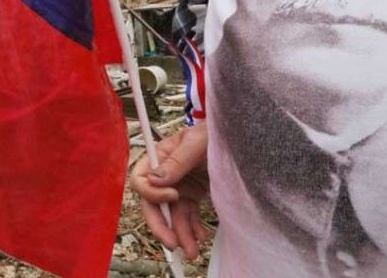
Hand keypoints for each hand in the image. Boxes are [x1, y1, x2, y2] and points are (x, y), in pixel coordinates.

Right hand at [130, 123, 210, 259]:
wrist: (244, 139)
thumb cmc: (218, 134)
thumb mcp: (198, 142)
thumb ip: (178, 160)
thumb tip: (156, 179)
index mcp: (161, 156)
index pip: (142, 179)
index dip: (152, 193)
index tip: (174, 196)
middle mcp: (166, 174)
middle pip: (153, 203)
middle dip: (161, 225)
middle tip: (172, 243)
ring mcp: (180, 186)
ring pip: (172, 215)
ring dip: (180, 234)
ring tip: (192, 251)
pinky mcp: (194, 195)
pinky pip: (188, 216)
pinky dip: (192, 229)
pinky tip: (201, 236)